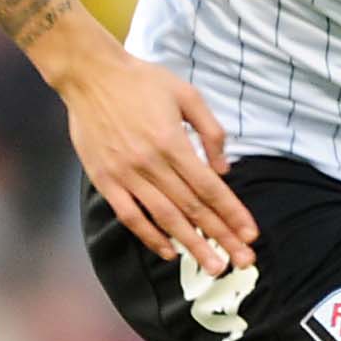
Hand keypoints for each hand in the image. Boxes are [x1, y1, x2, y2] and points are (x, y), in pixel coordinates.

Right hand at [62, 46, 256, 273]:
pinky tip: (168, 251)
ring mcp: (126, 175)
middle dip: (221, 237)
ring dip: (191, 244)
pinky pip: (130, 216)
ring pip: (164, 218)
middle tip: (242, 261)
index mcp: (173, 142)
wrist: (90, 75)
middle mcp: (150, 164)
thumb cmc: (142, 81)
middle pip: (192, 208)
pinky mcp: (105, 180)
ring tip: (213, 265)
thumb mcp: (186, 94)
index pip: (210, 188)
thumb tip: (224, 170)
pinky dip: (149, 236)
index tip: (250, 234)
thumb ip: (210, 132)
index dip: (232, 213)